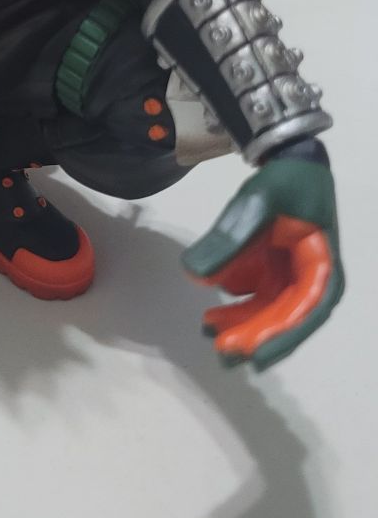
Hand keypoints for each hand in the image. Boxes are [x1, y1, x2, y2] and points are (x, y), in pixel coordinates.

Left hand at [182, 145, 343, 370]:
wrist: (289, 161)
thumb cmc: (285, 182)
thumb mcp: (257, 202)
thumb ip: (230, 237)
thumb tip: (194, 275)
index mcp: (323, 267)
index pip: (306, 310)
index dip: (282, 336)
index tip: (255, 356)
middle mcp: (311, 279)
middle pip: (284, 317)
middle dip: (254, 336)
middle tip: (221, 351)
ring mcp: (291, 277)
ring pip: (267, 311)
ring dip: (240, 324)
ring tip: (209, 330)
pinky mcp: (273, 272)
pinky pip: (254, 296)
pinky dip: (234, 305)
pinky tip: (211, 310)